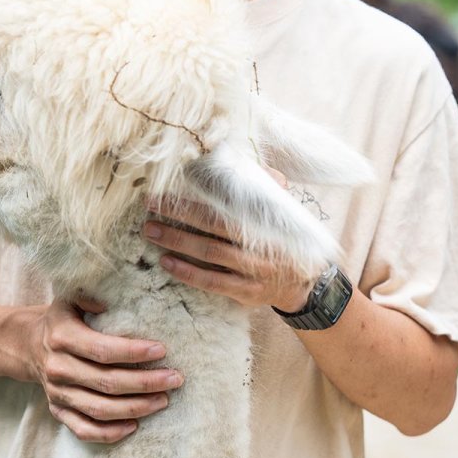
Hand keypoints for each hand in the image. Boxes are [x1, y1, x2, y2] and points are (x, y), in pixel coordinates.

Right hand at [32, 299, 184, 443]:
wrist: (29, 345)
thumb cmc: (63, 318)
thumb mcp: (71, 298)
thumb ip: (90, 295)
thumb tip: (110, 302)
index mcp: (63, 337)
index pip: (102, 350)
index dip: (133, 352)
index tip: (162, 350)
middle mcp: (58, 368)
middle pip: (107, 382)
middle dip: (145, 383)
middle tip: (175, 378)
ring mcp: (57, 394)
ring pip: (100, 409)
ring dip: (136, 408)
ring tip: (164, 400)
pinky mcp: (58, 412)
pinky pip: (85, 430)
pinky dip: (110, 433)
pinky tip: (134, 425)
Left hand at [143, 168, 312, 312]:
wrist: (307, 283)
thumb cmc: (287, 241)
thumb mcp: (286, 212)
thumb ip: (270, 189)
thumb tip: (253, 165)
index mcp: (264, 223)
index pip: (224, 208)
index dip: (195, 199)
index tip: (169, 187)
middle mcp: (257, 246)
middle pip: (212, 228)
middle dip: (178, 215)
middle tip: (150, 206)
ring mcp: (250, 271)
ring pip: (208, 255)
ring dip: (176, 242)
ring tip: (151, 231)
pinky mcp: (244, 292)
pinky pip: (211, 282)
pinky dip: (187, 272)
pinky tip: (166, 262)